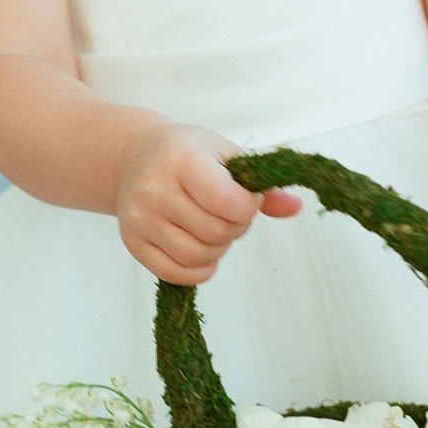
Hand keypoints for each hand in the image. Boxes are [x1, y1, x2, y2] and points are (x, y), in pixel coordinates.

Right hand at [113, 122, 300, 285]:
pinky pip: (175, 274)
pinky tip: (203, 250)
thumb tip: (295, 207)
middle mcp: (154, 189)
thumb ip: (260, 182)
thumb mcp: (223, 153)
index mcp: (180, 159)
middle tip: (230, 212)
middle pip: (216, 232)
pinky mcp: (132, 242)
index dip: (247, 206)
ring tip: (215, 228)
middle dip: (235, 227)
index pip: (226, 201)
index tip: (245, 196)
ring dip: (219, 249)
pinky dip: (199, 269)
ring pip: (197, 257)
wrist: (134, 157)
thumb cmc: (184, 153)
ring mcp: (139, 218)